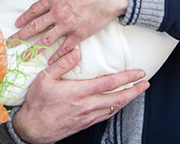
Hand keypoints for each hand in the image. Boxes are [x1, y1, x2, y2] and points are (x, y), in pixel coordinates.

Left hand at [10, 0, 128, 64]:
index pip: (35, 10)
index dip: (24, 18)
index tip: (17, 24)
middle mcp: (58, 13)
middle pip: (35, 26)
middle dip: (21, 36)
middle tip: (11, 43)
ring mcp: (68, 25)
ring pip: (46, 40)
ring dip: (34, 49)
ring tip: (24, 57)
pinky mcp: (80, 34)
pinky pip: (65, 47)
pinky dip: (57, 55)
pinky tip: (50, 62)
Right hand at [12, 48, 149, 143]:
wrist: (33, 128)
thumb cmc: (37, 103)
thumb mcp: (44, 78)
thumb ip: (61, 64)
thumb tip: (76, 51)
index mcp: (79, 92)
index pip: (109, 83)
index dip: (127, 77)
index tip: (139, 72)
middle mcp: (87, 105)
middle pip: (118, 98)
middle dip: (135, 90)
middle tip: (146, 83)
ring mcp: (87, 116)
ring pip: (114, 108)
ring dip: (128, 100)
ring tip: (137, 92)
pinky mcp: (85, 123)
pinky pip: (106, 116)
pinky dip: (116, 109)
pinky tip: (118, 104)